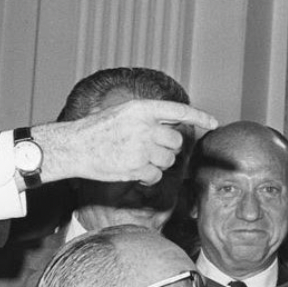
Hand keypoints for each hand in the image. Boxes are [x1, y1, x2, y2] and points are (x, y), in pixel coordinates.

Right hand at [35, 99, 217, 185]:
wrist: (74, 147)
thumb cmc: (97, 131)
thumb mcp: (122, 113)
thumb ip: (147, 117)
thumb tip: (172, 125)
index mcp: (141, 109)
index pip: (178, 111)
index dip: (199, 116)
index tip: (213, 122)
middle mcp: (145, 126)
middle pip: (176, 141)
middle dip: (169, 148)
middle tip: (152, 149)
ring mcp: (142, 148)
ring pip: (169, 160)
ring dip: (158, 163)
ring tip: (137, 158)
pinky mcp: (137, 167)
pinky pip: (156, 176)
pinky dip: (148, 178)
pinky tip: (134, 171)